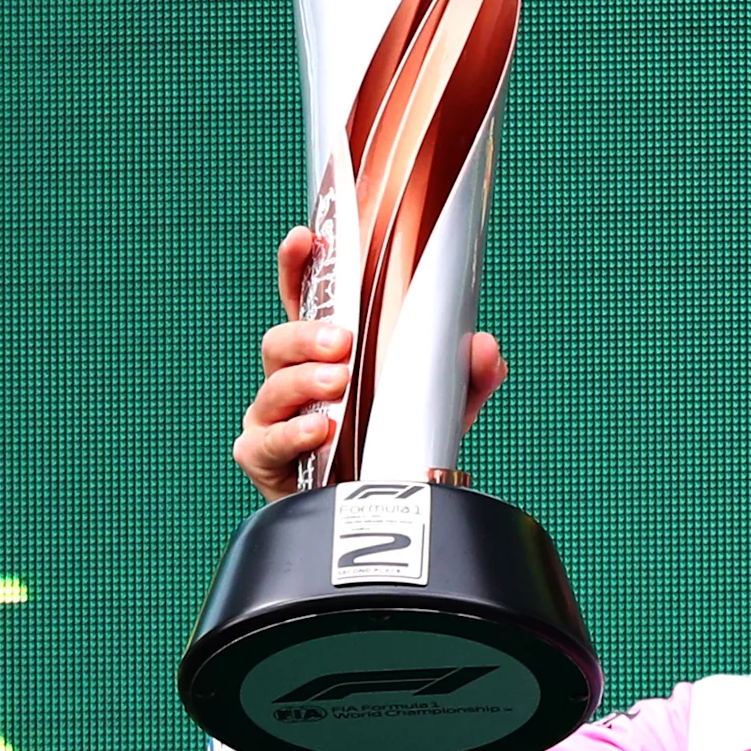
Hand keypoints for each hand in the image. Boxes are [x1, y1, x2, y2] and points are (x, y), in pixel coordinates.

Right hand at [235, 225, 509, 500]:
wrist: (377, 513)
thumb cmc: (394, 447)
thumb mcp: (440, 407)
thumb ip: (467, 377)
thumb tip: (486, 347)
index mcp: (325, 352)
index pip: (306, 299)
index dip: (299, 265)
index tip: (305, 237)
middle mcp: (291, 378)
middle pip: (280, 339)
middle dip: (308, 335)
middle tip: (343, 343)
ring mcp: (272, 416)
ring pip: (274, 386)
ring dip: (304, 381)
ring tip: (338, 385)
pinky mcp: (264, 457)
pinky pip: (267, 441)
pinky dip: (294, 433)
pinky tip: (320, 430)